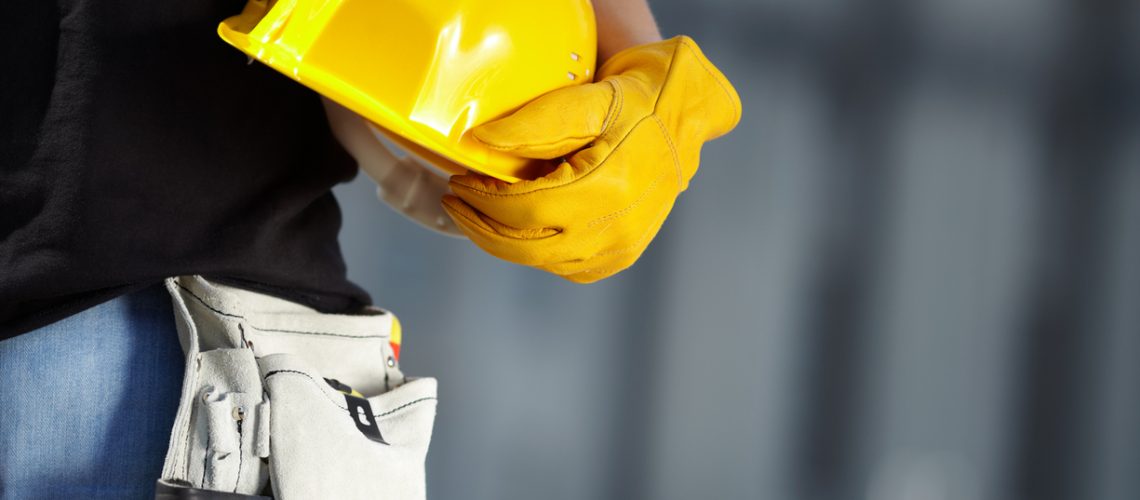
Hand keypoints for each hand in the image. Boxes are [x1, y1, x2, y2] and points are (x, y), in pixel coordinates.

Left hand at [442, 36, 741, 282]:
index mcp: (609, 188)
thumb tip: (478, 143)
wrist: (685, 113)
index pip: (525, 210)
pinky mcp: (624, 254)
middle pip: (527, 247)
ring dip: (503, 241)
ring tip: (480, 212)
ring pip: (543, 262)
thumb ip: (533, 124)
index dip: (482, 201)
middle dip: (480, 227)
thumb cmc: (638, 98)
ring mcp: (623, 247)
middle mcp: (618, 227)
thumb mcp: (587, 98)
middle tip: (454, 202)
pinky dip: (537, 252)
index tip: (457, 181)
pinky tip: (521, 228)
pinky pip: (567, 268)